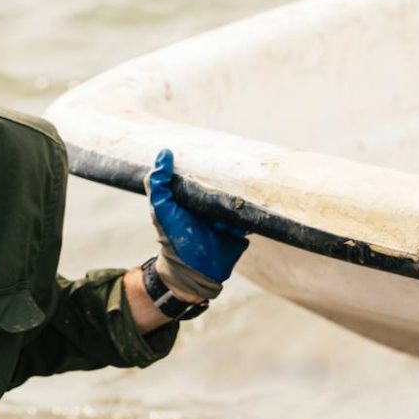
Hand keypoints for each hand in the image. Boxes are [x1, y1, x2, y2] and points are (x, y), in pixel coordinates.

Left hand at [146, 149, 248, 283]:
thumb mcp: (161, 208)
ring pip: (241, 197)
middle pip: (225, 184)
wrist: (192, 271)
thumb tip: (164, 152)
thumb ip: (158, 183)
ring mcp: (228, 216)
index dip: (206, 162)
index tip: (215, 146)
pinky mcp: (242, 228)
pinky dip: (256, 209)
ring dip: (244, 192)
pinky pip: (253, 214)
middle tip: (239, 162)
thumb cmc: (173, 238)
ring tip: (251, 181)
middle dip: (230, 176)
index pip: (202, 173)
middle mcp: (211, 204)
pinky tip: (260, 198)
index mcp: (192, 196)